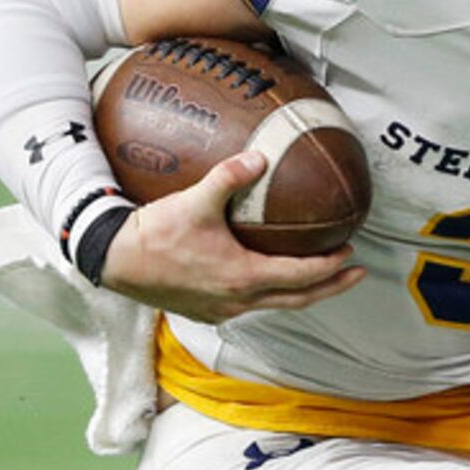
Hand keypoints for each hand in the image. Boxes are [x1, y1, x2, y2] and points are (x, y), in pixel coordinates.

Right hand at [101, 149, 361, 321]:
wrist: (112, 260)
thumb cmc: (153, 234)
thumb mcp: (194, 201)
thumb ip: (229, 177)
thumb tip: (260, 156)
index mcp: (242, 277)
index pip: (301, 276)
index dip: (330, 266)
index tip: (350, 253)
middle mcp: (238, 301)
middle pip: (299, 299)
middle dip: (332, 287)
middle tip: (357, 273)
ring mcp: (222, 311)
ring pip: (276, 306)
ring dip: (302, 293)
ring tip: (321, 278)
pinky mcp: (206, 312)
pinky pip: (250, 306)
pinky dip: (271, 295)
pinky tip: (271, 281)